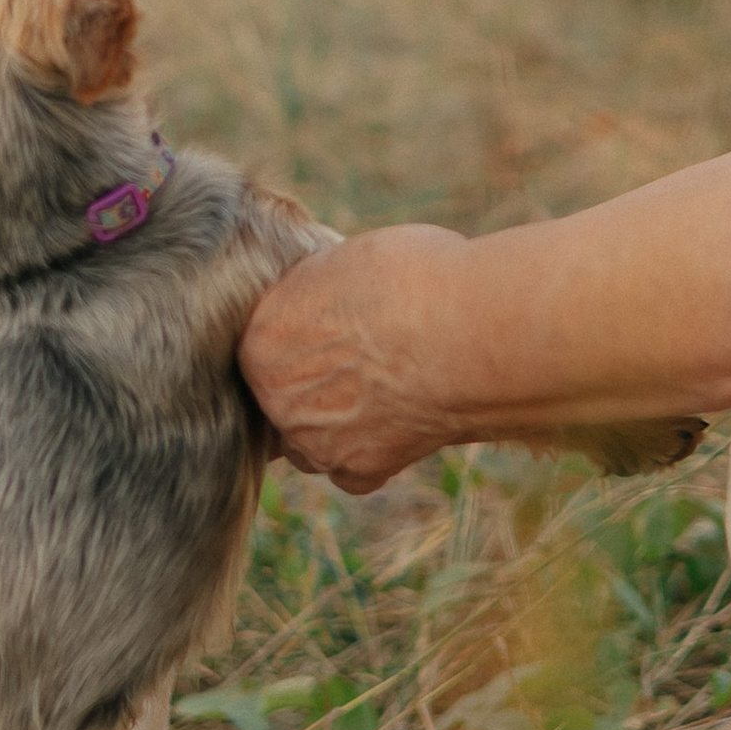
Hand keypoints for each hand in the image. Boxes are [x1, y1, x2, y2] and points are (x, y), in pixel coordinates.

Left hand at [239, 226, 472, 490]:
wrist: (469, 333)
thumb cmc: (414, 280)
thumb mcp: (347, 259)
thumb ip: (319, 291)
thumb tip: (325, 295)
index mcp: (261, 339)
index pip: (265, 344)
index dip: (302, 334)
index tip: (336, 325)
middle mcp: (276, 398)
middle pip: (284, 396)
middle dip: (315, 381)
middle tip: (364, 357)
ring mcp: (314, 441)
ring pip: (310, 439)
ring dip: (336, 422)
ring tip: (385, 388)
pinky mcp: (359, 471)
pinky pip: (352, 469)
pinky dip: (372, 451)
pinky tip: (400, 421)